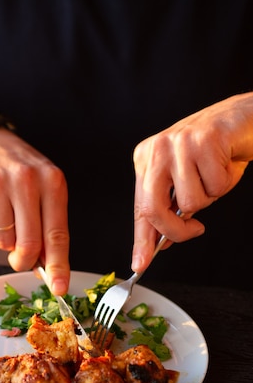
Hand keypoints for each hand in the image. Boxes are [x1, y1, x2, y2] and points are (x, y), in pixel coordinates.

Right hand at [0, 128, 69, 294]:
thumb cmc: (18, 174)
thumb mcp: (43, 190)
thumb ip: (48, 227)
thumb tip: (49, 270)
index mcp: (52, 182)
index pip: (57, 234)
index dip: (58, 265)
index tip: (59, 288)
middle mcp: (27, 179)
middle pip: (29, 244)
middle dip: (24, 260)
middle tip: (19, 258)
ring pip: (2, 240)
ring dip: (2, 239)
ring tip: (2, 216)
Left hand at [131, 93, 252, 272]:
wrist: (245, 119)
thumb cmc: (216, 152)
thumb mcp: (187, 184)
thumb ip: (171, 210)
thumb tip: (160, 242)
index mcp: (146, 160)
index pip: (140, 208)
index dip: (141, 240)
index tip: (140, 263)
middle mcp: (156, 150)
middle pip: (154, 210)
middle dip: (177, 230)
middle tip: (195, 229)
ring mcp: (178, 143)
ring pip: (190, 201)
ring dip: (210, 196)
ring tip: (214, 174)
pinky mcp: (203, 140)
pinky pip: (215, 186)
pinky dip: (226, 181)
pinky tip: (226, 162)